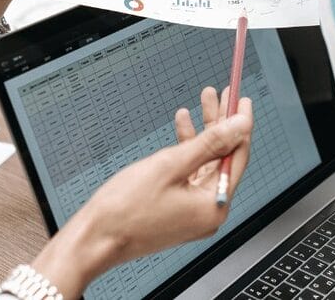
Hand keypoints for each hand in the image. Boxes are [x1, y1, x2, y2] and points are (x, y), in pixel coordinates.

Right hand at [31, 88, 253, 298]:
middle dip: (221, 122)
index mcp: (214, 205)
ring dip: (203, 131)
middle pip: (222, 157)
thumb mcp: (170, 166)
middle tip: (224, 94)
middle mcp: (208, 211)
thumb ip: (209, 143)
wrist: (94, 240)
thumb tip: (239, 126)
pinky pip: (190, 173)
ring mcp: (192, 211)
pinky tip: (182, 125)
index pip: (238, 156)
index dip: (241, 124)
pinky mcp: (178, 209)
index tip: (240, 100)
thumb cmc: (125, 209)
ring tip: (202, 100)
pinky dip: (187, 149)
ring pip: (205, 162)